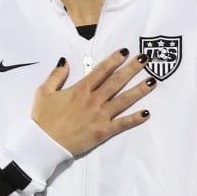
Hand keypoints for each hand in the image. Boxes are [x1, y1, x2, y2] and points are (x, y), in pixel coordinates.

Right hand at [31, 49, 156, 154]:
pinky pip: (122, 123)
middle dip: (132, 69)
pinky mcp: (103, 131)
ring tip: (153, 81)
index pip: (101, 71)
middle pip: (117, 81)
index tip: (125, 51)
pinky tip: (147, 113)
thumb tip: (65, 61)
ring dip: (139, 90)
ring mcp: (100, 116)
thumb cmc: (43, 119)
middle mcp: (93, 100)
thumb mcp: (44, 92)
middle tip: (145, 59)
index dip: (114, 60)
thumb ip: (56, 75)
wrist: (43, 144)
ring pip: (124, 100)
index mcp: (80, 89)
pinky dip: (135, 119)